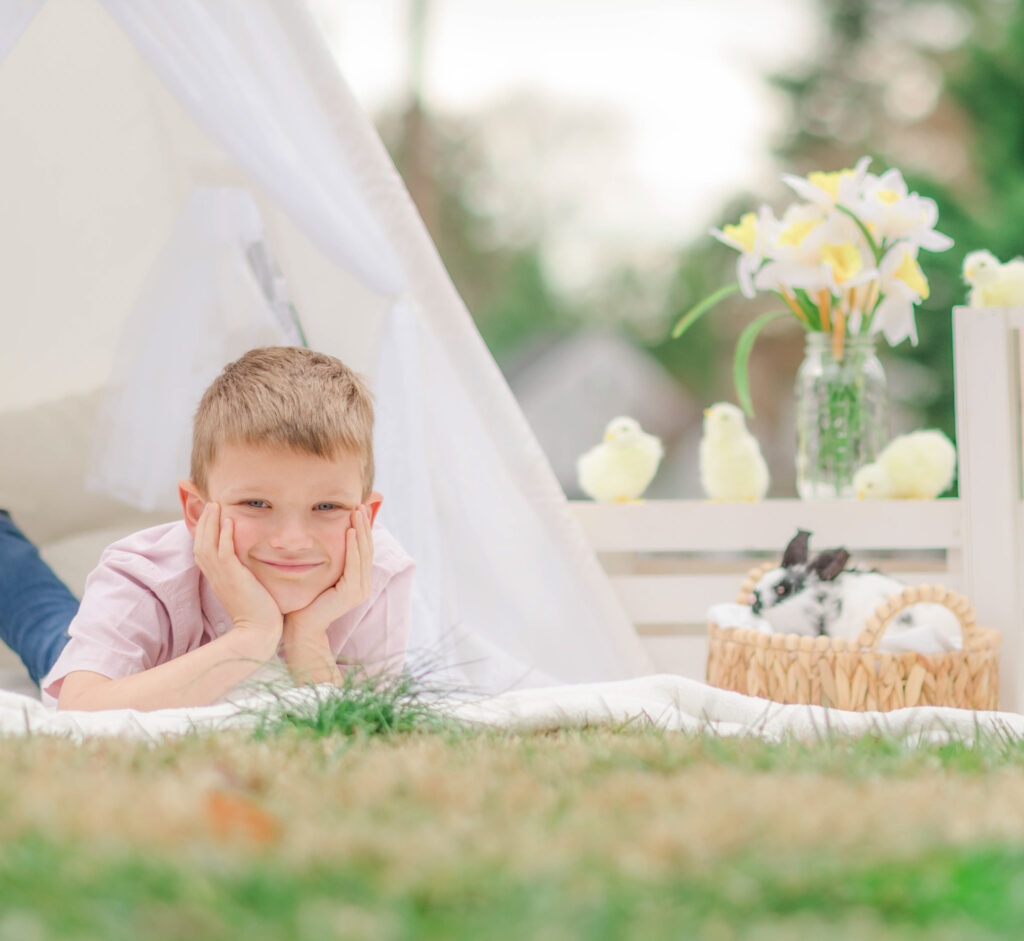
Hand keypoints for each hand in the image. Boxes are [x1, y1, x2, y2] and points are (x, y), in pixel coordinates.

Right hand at [193, 502, 282, 637]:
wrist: (258, 634)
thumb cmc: (258, 615)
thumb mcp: (247, 590)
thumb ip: (244, 576)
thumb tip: (251, 567)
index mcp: (217, 579)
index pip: (203, 551)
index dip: (203, 533)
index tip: (209, 516)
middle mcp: (215, 577)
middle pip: (200, 544)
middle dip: (204, 523)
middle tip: (210, 504)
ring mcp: (222, 578)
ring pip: (208, 545)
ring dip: (211, 523)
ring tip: (216, 505)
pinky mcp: (233, 578)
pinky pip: (224, 553)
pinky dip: (224, 536)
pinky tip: (229, 522)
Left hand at [285, 504, 373, 635]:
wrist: (300, 627)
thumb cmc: (305, 599)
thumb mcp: (320, 573)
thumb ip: (327, 558)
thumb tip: (325, 534)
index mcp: (358, 579)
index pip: (363, 548)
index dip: (363, 528)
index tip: (359, 508)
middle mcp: (363, 583)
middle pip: (367, 547)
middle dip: (364, 524)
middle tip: (361, 504)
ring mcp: (360, 588)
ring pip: (363, 553)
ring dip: (361, 530)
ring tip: (357, 511)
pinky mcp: (353, 592)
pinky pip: (354, 564)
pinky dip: (353, 546)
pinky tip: (350, 531)